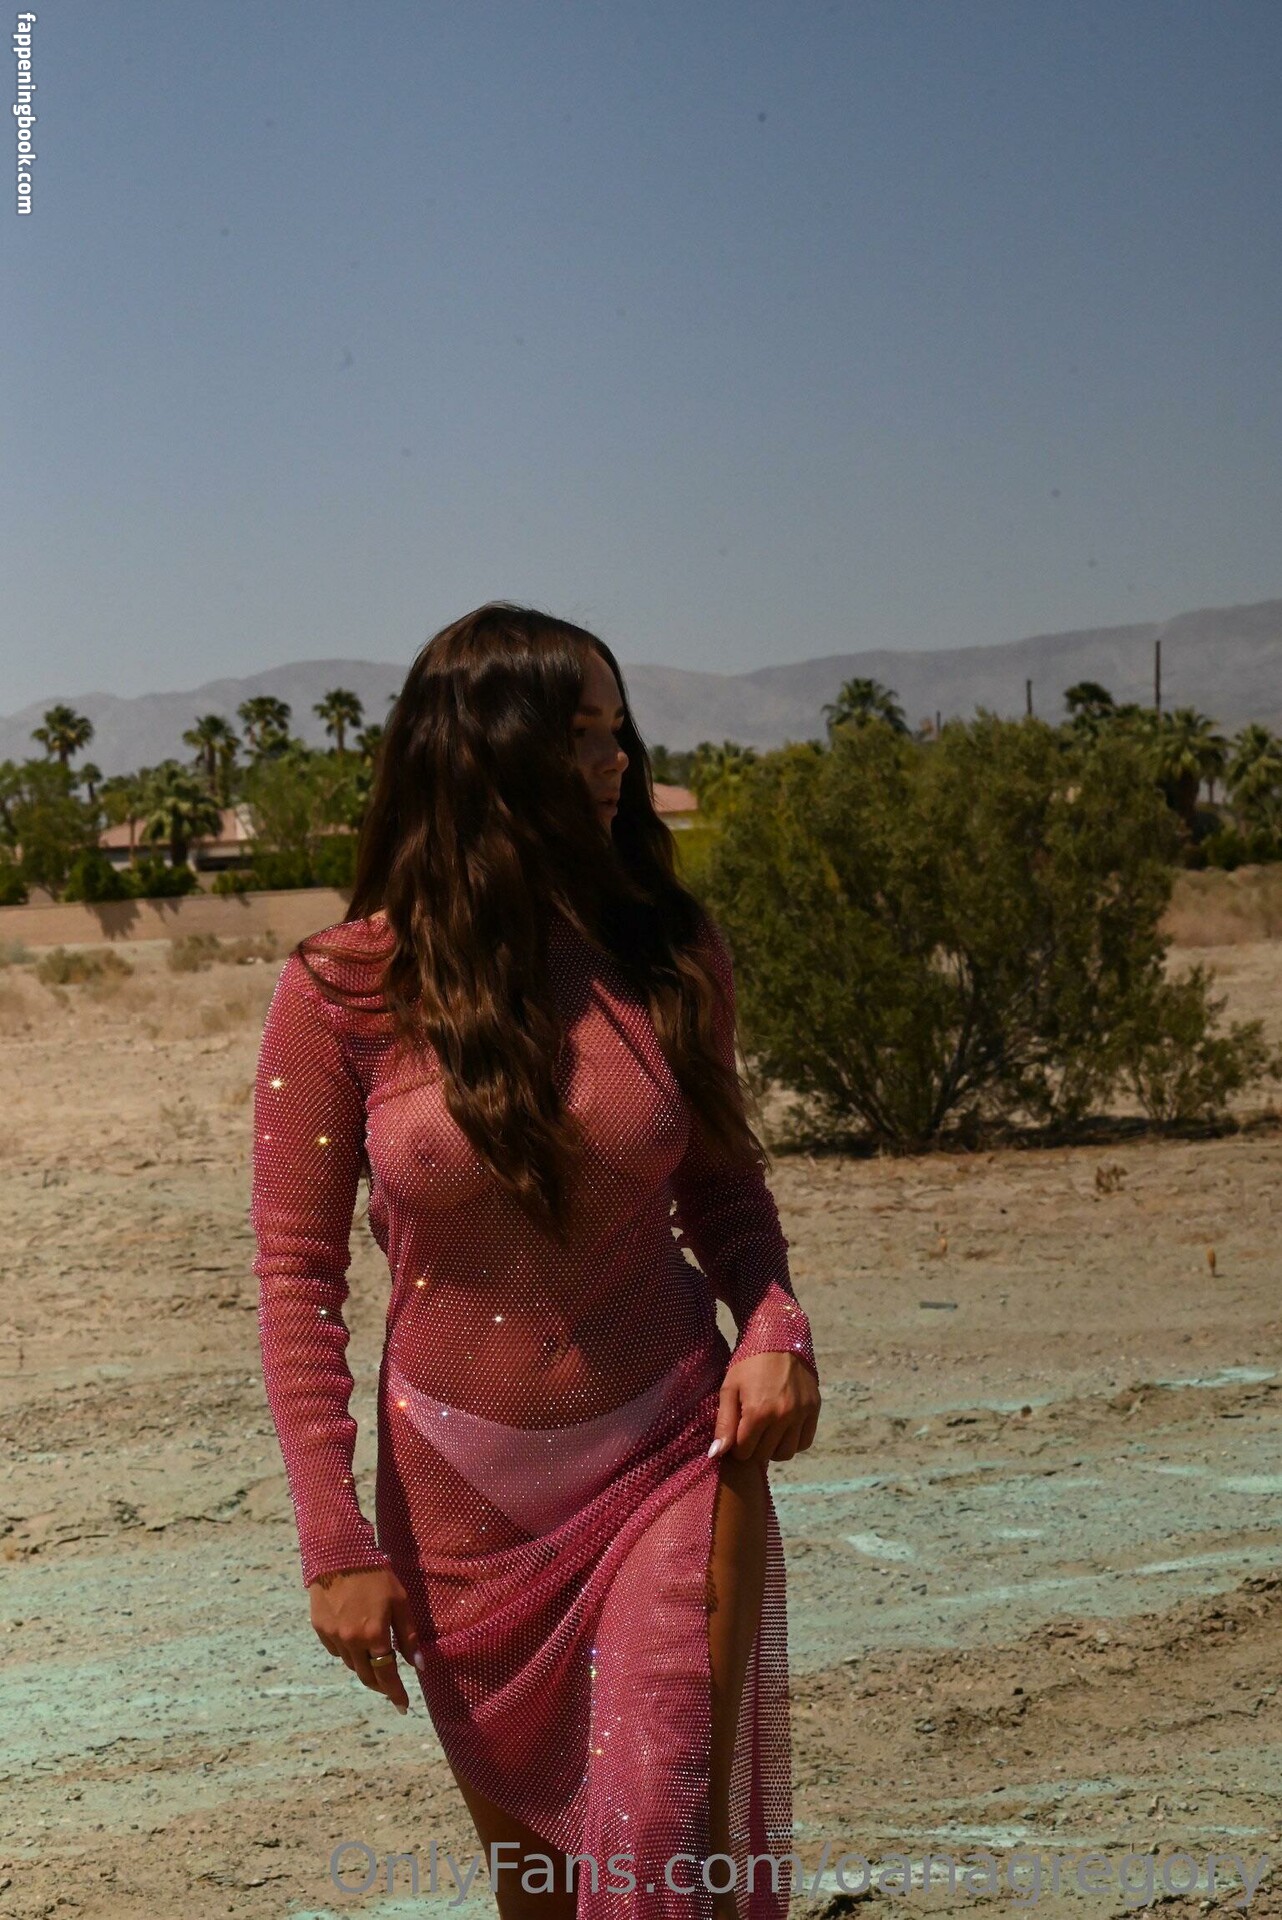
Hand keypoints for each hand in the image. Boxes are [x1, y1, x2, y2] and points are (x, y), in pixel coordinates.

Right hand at [307, 1565, 423, 1715]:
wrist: (339, 1554)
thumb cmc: (376, 1575)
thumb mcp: (400, 1602)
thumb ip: (408, 1636)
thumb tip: (419, 1666)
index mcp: (374, 1636)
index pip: (387, 1675)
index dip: (395, 1693)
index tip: (403, 1707)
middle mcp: (352, 1642)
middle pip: (367, 1676)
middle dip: (381, 1686)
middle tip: (391, 1689)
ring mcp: (333, 1636)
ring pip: (351, 1665)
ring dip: (365, 1669)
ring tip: (376, 1662)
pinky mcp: (320, 1629)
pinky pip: (337, 1651)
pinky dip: (349, 1653)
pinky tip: (356, 1643)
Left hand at [708, 1351, 820, 1465]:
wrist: (779, 1338)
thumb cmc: (748, 1363)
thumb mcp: (729, 1388)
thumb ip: (724, 1423)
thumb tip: (716, 1455)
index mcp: (758, 1412)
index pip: (744, 1452)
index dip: (736, 1446)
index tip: (736, 1434)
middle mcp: (783, 1416)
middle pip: (765, 1454)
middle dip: (753, 1448)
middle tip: (749, 1432)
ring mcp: (801, 1413)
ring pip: (786, 1453)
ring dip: (773, 1448)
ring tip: (766, 1433)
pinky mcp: (814, 1409)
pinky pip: (805, 1442)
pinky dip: (793, 1442)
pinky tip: (783, 1430)